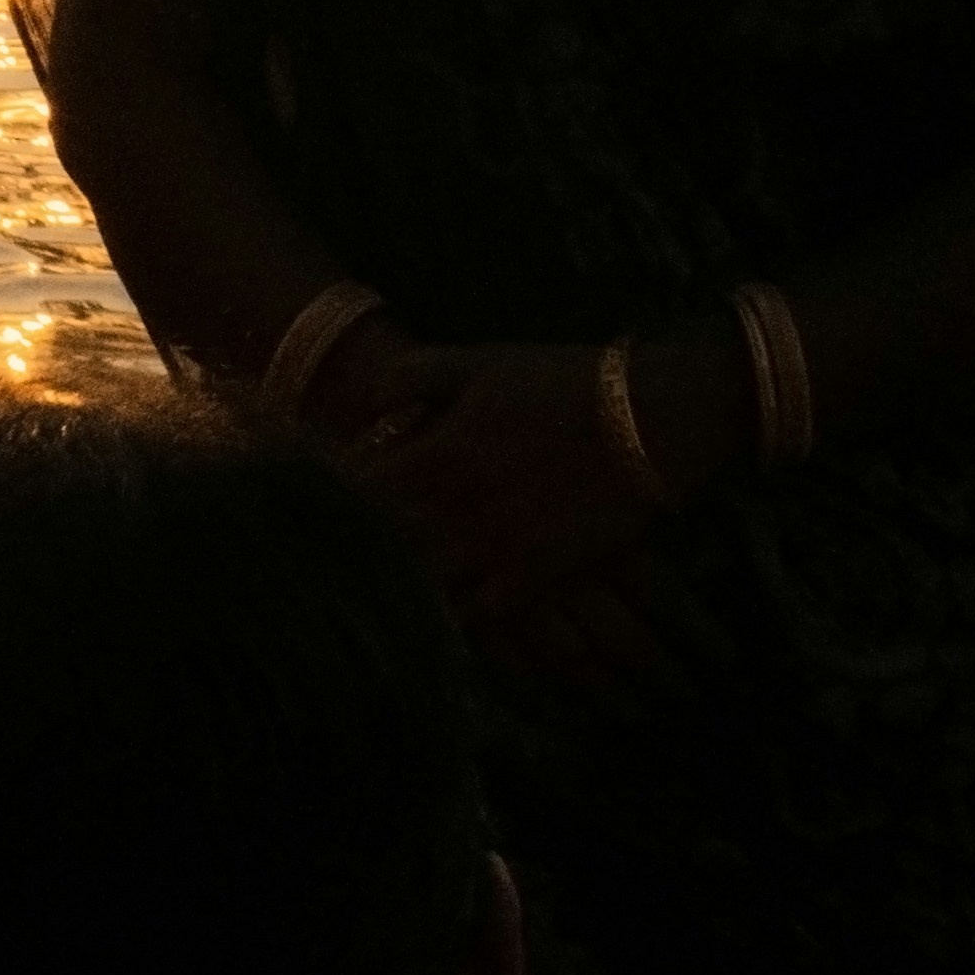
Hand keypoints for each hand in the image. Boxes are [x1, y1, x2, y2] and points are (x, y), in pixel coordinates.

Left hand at [349, 341, 668, 619]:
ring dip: (406, 584)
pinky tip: (448, 606)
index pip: (360, 489)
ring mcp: (500, 544)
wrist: (657, 415)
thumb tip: (369, 401)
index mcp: (440, 450)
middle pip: (385, 545)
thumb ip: (416, 376)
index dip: (333, 497)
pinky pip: (482, 612)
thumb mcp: (483, 362)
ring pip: (427, 584)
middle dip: (359, 548)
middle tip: (339, 553)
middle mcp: (461, 504)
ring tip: (386, 584)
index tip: (317, 500)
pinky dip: (460, 612)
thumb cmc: (566, 381)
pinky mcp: (540, 573)